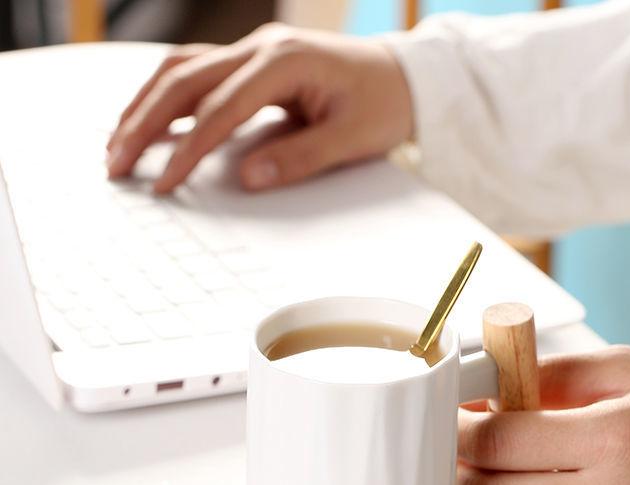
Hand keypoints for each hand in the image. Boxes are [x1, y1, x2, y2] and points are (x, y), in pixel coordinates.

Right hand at [105, 24, 411, 192]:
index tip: (164, 184)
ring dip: (145, 105)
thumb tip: (247, 179)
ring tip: (118, 144)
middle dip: (144, 124)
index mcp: (285, 61)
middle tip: (116, 165)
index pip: (221, 109)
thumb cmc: (383, 104)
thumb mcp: (353, 138)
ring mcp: (254, 49)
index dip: (188, 149)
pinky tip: (149, 122)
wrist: (403, 76)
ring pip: (182, 70)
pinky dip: (167, 97)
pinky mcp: (253, 62)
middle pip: (184, 80)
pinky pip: (198, 73)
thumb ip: (301, 157)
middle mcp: (261, 46)